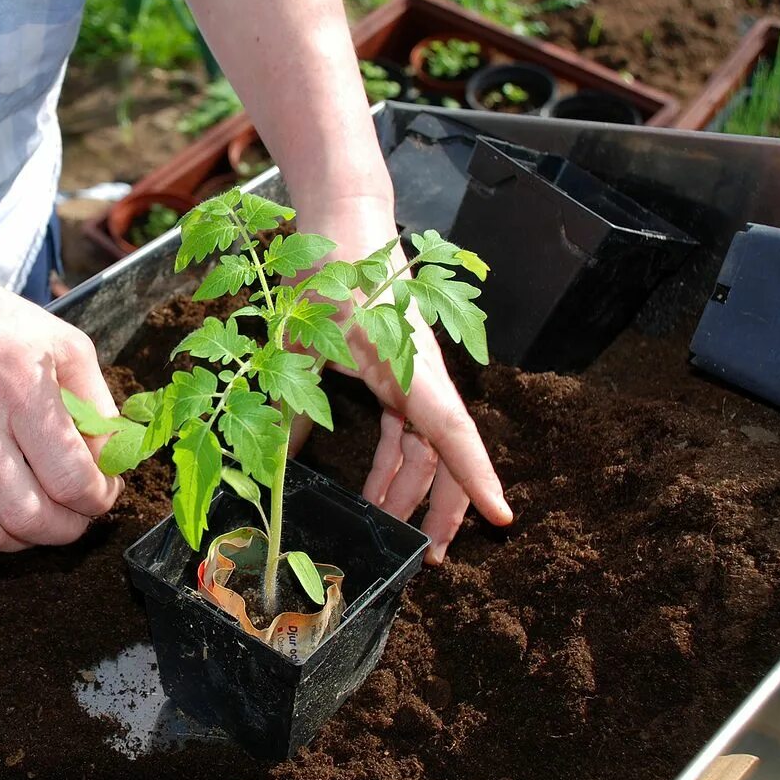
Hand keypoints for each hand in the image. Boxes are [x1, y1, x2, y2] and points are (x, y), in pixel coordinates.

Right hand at [0, 258, 121, 551]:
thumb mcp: (65, 345)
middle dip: (69, 528)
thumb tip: (113, 462)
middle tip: (80, 511)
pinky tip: (9, 505)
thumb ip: (98, 406)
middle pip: (29, 517)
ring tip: (47, 515)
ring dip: (30, 538)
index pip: (69, 477)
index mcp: (20, 389)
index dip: (98, 498)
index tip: (104, 490)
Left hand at [299, 202, 512, 562]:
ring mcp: (412, 376)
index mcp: (410, 366)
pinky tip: (371, 491)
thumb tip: (275, 466)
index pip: (452, 433)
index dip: (477, 478)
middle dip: (442, 507)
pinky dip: (391, 463)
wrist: (344, 220)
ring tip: (389, 531)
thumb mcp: (299, 339)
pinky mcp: (396, 373)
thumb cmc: (331, 268)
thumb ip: (289, 402)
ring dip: (409, 490)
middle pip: (445, 453)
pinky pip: (404, 430)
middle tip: (426, 558)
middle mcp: (422, 376)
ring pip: (424, 447)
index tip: (504, 519)